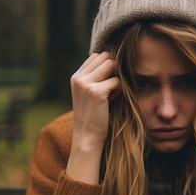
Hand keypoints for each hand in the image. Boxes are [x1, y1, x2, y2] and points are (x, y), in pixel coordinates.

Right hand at [66, 52, 120, 183]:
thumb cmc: (93, 117)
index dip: (107, 66)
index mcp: (76, 77)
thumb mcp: (90, 94)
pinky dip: (119, 90)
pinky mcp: (96, 91)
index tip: (108, 83)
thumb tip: (114, 61)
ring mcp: (86, 83)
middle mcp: (79, 77)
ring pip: (112, 64)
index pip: (96, 56)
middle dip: (114, 69)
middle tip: (112, 88)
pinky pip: (117, 81)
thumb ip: (97, 78)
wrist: (87, 138)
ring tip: (112, 94)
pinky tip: (112, 101)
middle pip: (105, 56)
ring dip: (117, 78)